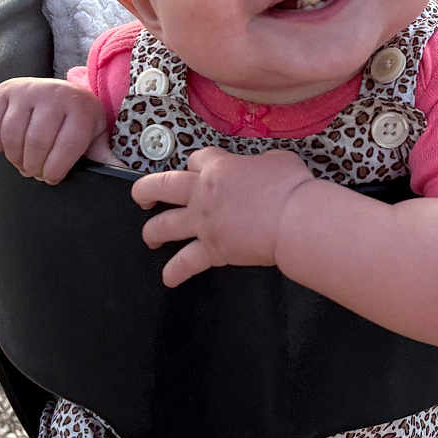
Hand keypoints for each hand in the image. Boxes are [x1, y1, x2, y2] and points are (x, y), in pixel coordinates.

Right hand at [0, 78, 110, 182]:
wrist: (61, 93)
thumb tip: (122, 174)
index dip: (56, 170)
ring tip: (24, 160)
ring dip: (15, 157)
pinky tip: (7, 145)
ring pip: (13, 136)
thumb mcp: (95, 137)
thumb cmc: (78, 121)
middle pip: (37, 143)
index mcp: (80, 107)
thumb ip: (105, 157)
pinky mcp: (5, 91)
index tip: (52, 177)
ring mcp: (27, 90)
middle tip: (36, 171)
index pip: (66, 147)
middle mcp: (54, 93)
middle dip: (34, 167)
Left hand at [131, 147, 316, 286]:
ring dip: (151, 232)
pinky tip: (168, 278)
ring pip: (162, 225)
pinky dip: (174, 273)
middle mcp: (202, 193)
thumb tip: (263, 169)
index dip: (196, 163)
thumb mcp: (278, 160)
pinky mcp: (211, 250)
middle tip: (143, 197)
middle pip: (160, 185)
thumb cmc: (291, 188)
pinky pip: (184, 263)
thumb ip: (261, 163)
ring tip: (150, 237)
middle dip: (145, 190)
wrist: (294, 220)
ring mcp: (203, 223)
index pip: (196, 159)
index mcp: (218, 168)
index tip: (198, 169)